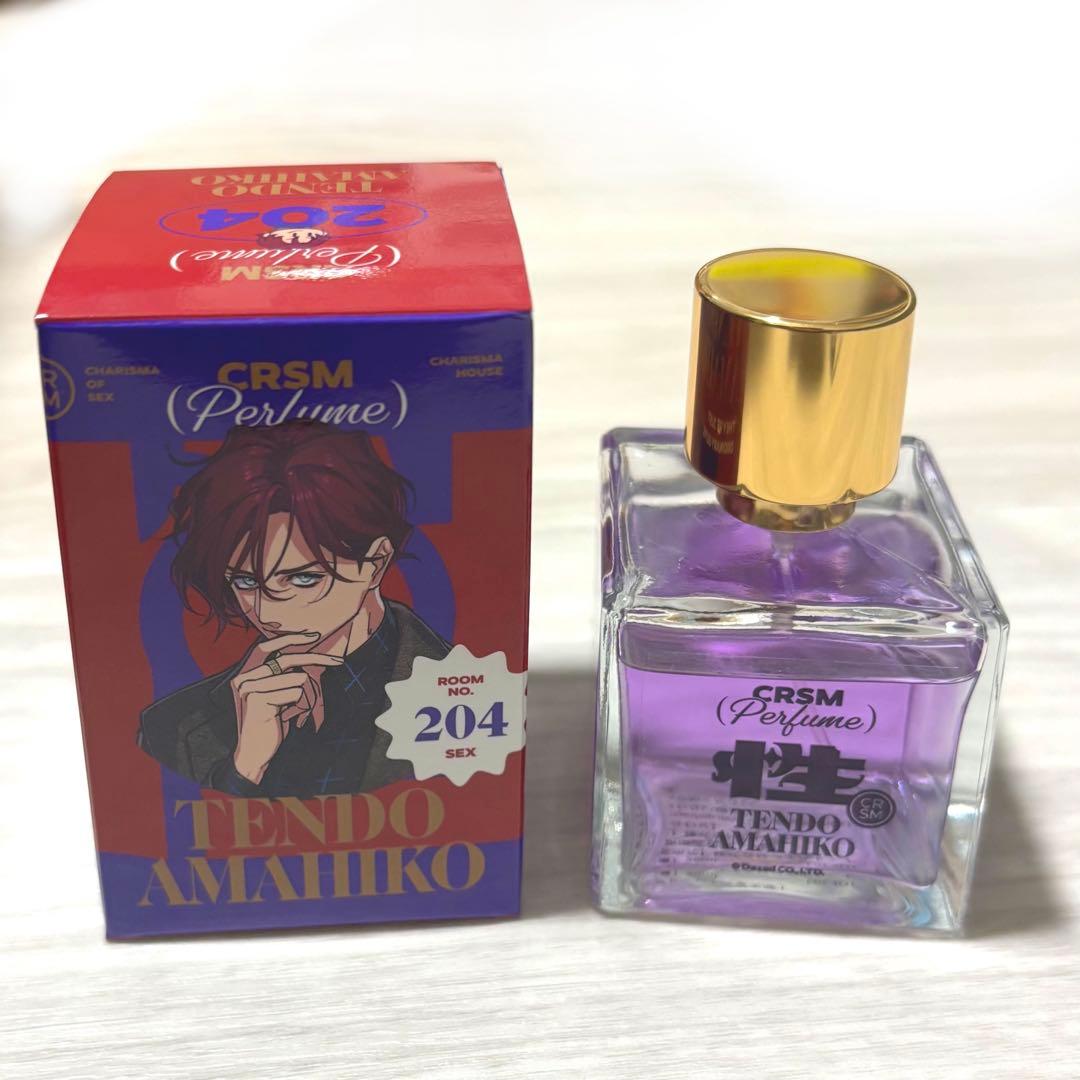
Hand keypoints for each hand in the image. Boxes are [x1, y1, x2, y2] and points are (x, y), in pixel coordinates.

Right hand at [230, 632, 343, 784]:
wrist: (257, 749)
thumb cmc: (272, 719)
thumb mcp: (280, 693)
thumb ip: (288, 674)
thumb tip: (314, 655)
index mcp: (248, 672)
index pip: (267, 646)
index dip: (290, 638)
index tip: (314, 635)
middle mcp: (246, 676)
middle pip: (288, 659)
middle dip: (316, 659)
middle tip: (338, 662)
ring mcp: (250, 688)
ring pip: (298, 679)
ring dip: (305, 695)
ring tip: (292, 710)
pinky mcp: (259, 700)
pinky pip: (295, 693)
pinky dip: (298, 705)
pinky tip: (285, 716)